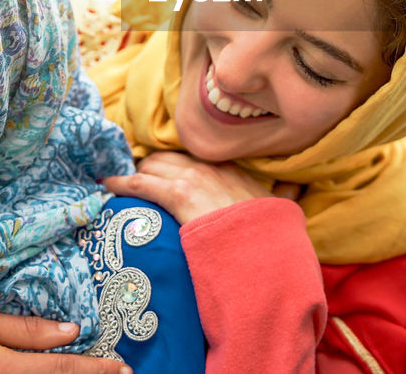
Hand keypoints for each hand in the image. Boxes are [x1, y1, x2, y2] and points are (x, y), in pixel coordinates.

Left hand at [102, 151, 299, 223]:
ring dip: (138, 175)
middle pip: (169, 157)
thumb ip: (284, 192)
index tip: (166, 171)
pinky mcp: (179, 195)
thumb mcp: (280, 207)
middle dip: (151, 167)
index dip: (176, 165)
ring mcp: (194, 179)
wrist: (265, 248)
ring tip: (122, 186)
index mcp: (232, 169)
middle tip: (138, 180)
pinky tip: (108, 186)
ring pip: (153, 166)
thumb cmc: (271, 233)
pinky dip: (122, 183)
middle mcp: (211, 167)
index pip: (194, 157)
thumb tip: (297, 185)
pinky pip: (141, 183)